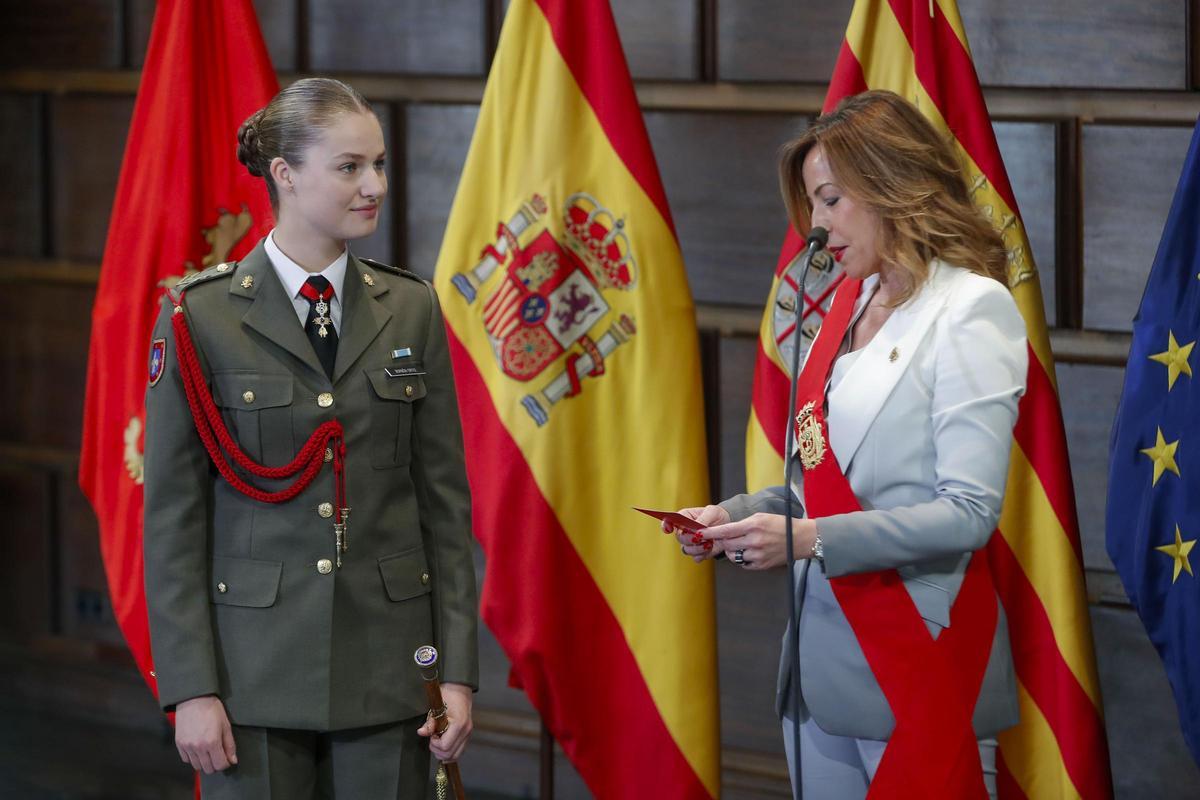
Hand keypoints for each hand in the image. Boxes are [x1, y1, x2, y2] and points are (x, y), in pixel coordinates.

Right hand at [175, 695, 236, 773]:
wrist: (194, 699)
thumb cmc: (213, 710)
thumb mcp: (226, 726)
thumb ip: (230, 745)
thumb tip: (233, 760)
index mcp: (212, 742)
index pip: (220, 765)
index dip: (226, 763)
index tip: (227, 758)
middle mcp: (198, 747)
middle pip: (208, 769)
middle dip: (215, 764)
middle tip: (218, 755)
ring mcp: (187, 746)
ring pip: (197, 766)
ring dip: (204, 762)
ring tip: (208, 752)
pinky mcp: (179, 744)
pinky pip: (186, 759)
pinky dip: (193, 758)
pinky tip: (198, 749)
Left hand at [418, 682, 472, 761]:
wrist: (459, 688)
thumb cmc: (448, 695)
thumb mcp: (436, 707)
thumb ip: (429, 723)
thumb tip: (421, 733)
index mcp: (459, 724)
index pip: (445, 746)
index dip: (435, 744)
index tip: (431, 736)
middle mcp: (466, 731)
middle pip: (450, 754)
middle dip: (438, 750)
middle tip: (433, 739)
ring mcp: (468, 733)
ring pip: (456, 755)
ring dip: (444, 753)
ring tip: (438, 741)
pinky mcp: (467, 735)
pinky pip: (459, 751)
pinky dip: (450, 752)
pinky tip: (443, 744)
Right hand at [663, 505, 730, 561]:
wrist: (727, 526)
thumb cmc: (717, 515)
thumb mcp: (712, 512)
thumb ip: (703, 519)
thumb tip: (696, 528)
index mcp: (683, 518)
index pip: (668, 521)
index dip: (666, 525)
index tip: (669, 529)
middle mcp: (683, 531)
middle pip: (679, 538)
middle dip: (690, 538)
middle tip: (701, 536)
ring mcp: (690, 543)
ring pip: (687, 550)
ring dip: (698, 548)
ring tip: (709, 542)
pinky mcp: (698, 553)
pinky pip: (696, 558)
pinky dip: (703, 554)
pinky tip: (710, 547)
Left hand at [700, 513, 817, 570]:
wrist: (800, 539)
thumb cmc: (779, 525)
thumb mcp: (760, 517)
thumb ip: (741, 524)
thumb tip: (724, 531)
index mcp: (753, 526)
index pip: (725, 530)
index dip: (710, 533)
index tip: (699, 534)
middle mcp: (754, 541)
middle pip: (726, 545)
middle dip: (722, 542)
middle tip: (725, 538)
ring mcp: (758, 555)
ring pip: (732, 556)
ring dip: (732, 551)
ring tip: (743, 544)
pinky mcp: (761, 566)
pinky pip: (742, 564)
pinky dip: (742, 558)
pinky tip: (751, 551)